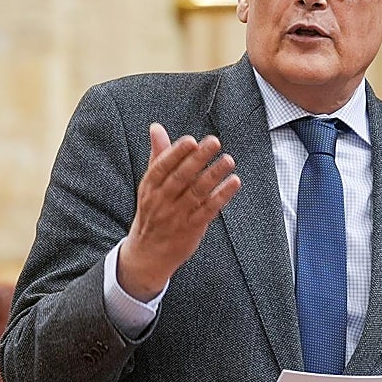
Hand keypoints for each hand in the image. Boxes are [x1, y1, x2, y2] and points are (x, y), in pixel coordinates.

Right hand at [117, 123, 240, 300]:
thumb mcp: (150, 186)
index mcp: (150, 187)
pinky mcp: (192, 228)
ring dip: (214, 175)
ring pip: (197, 192)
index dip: (176, 153)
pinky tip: (233, 182)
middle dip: (198, 159)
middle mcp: (162, 201)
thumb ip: (158, 155)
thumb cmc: (152, 212)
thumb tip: (156, 127)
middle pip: (181, 177)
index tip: (191, 140)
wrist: (147, 254)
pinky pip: (208, 210)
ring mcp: (177, 215)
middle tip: (214, 142)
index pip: (162, 167)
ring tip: (228, 160)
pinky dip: (221, 196)